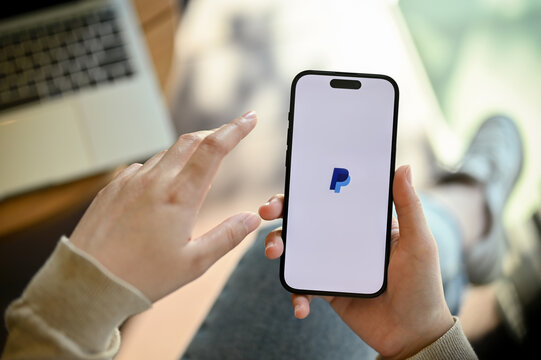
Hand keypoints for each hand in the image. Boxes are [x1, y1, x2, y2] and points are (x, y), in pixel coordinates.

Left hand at [70, 111, 260, 301]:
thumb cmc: (142, 276)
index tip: (249, 118)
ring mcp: (130, 181)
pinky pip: (142, 167)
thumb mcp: (194, 263)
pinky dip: (160, 168)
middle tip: (226, 140)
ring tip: (194, 175)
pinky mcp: (112, 188)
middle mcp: (155, 181)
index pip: (214, 149)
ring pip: (166, 153)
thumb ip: (227, 236)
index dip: (235, 130)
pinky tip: (160, 188)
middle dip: (212, 135)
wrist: (88, 281)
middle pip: (190, 141)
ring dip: (186, 154)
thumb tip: (252, 218)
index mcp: (180, 196)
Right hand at [259, 165, 453, 358]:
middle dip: (281, 212)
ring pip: (296, 249)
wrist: (413, 334)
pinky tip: (301, 307)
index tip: (292, 181)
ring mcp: (331, 264)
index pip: (331, 197)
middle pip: (305, 219)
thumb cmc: (422, 285)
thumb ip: (409, 207)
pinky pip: (302, 286)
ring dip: (278, 246)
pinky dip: (296, 295)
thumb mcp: (419, 243)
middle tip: (267, 212)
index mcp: (363, 222)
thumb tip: (404, 167)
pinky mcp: (326, 290)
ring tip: (273, 253)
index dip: (308, 187)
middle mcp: (343, 239)